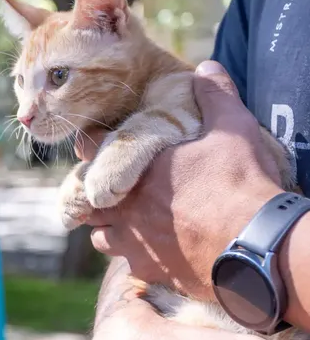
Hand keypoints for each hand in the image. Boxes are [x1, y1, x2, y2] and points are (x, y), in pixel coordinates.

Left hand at [76, 60, 282, 299]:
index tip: (98, 142)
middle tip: (114, 186)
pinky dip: (136, 254)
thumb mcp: (232, 129)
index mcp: (134, 170)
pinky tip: (155, 247)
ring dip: (110, 226)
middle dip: (96, 190)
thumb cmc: (240, 184)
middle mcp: (123, 208)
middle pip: (85, 197)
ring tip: (130, 219)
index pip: (89, 148)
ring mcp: (133, 243)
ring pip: (100, 235)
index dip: (92, 142)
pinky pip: (128, 262)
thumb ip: (214, 97)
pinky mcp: (151, 271)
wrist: (255, 245)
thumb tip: (206, 68)